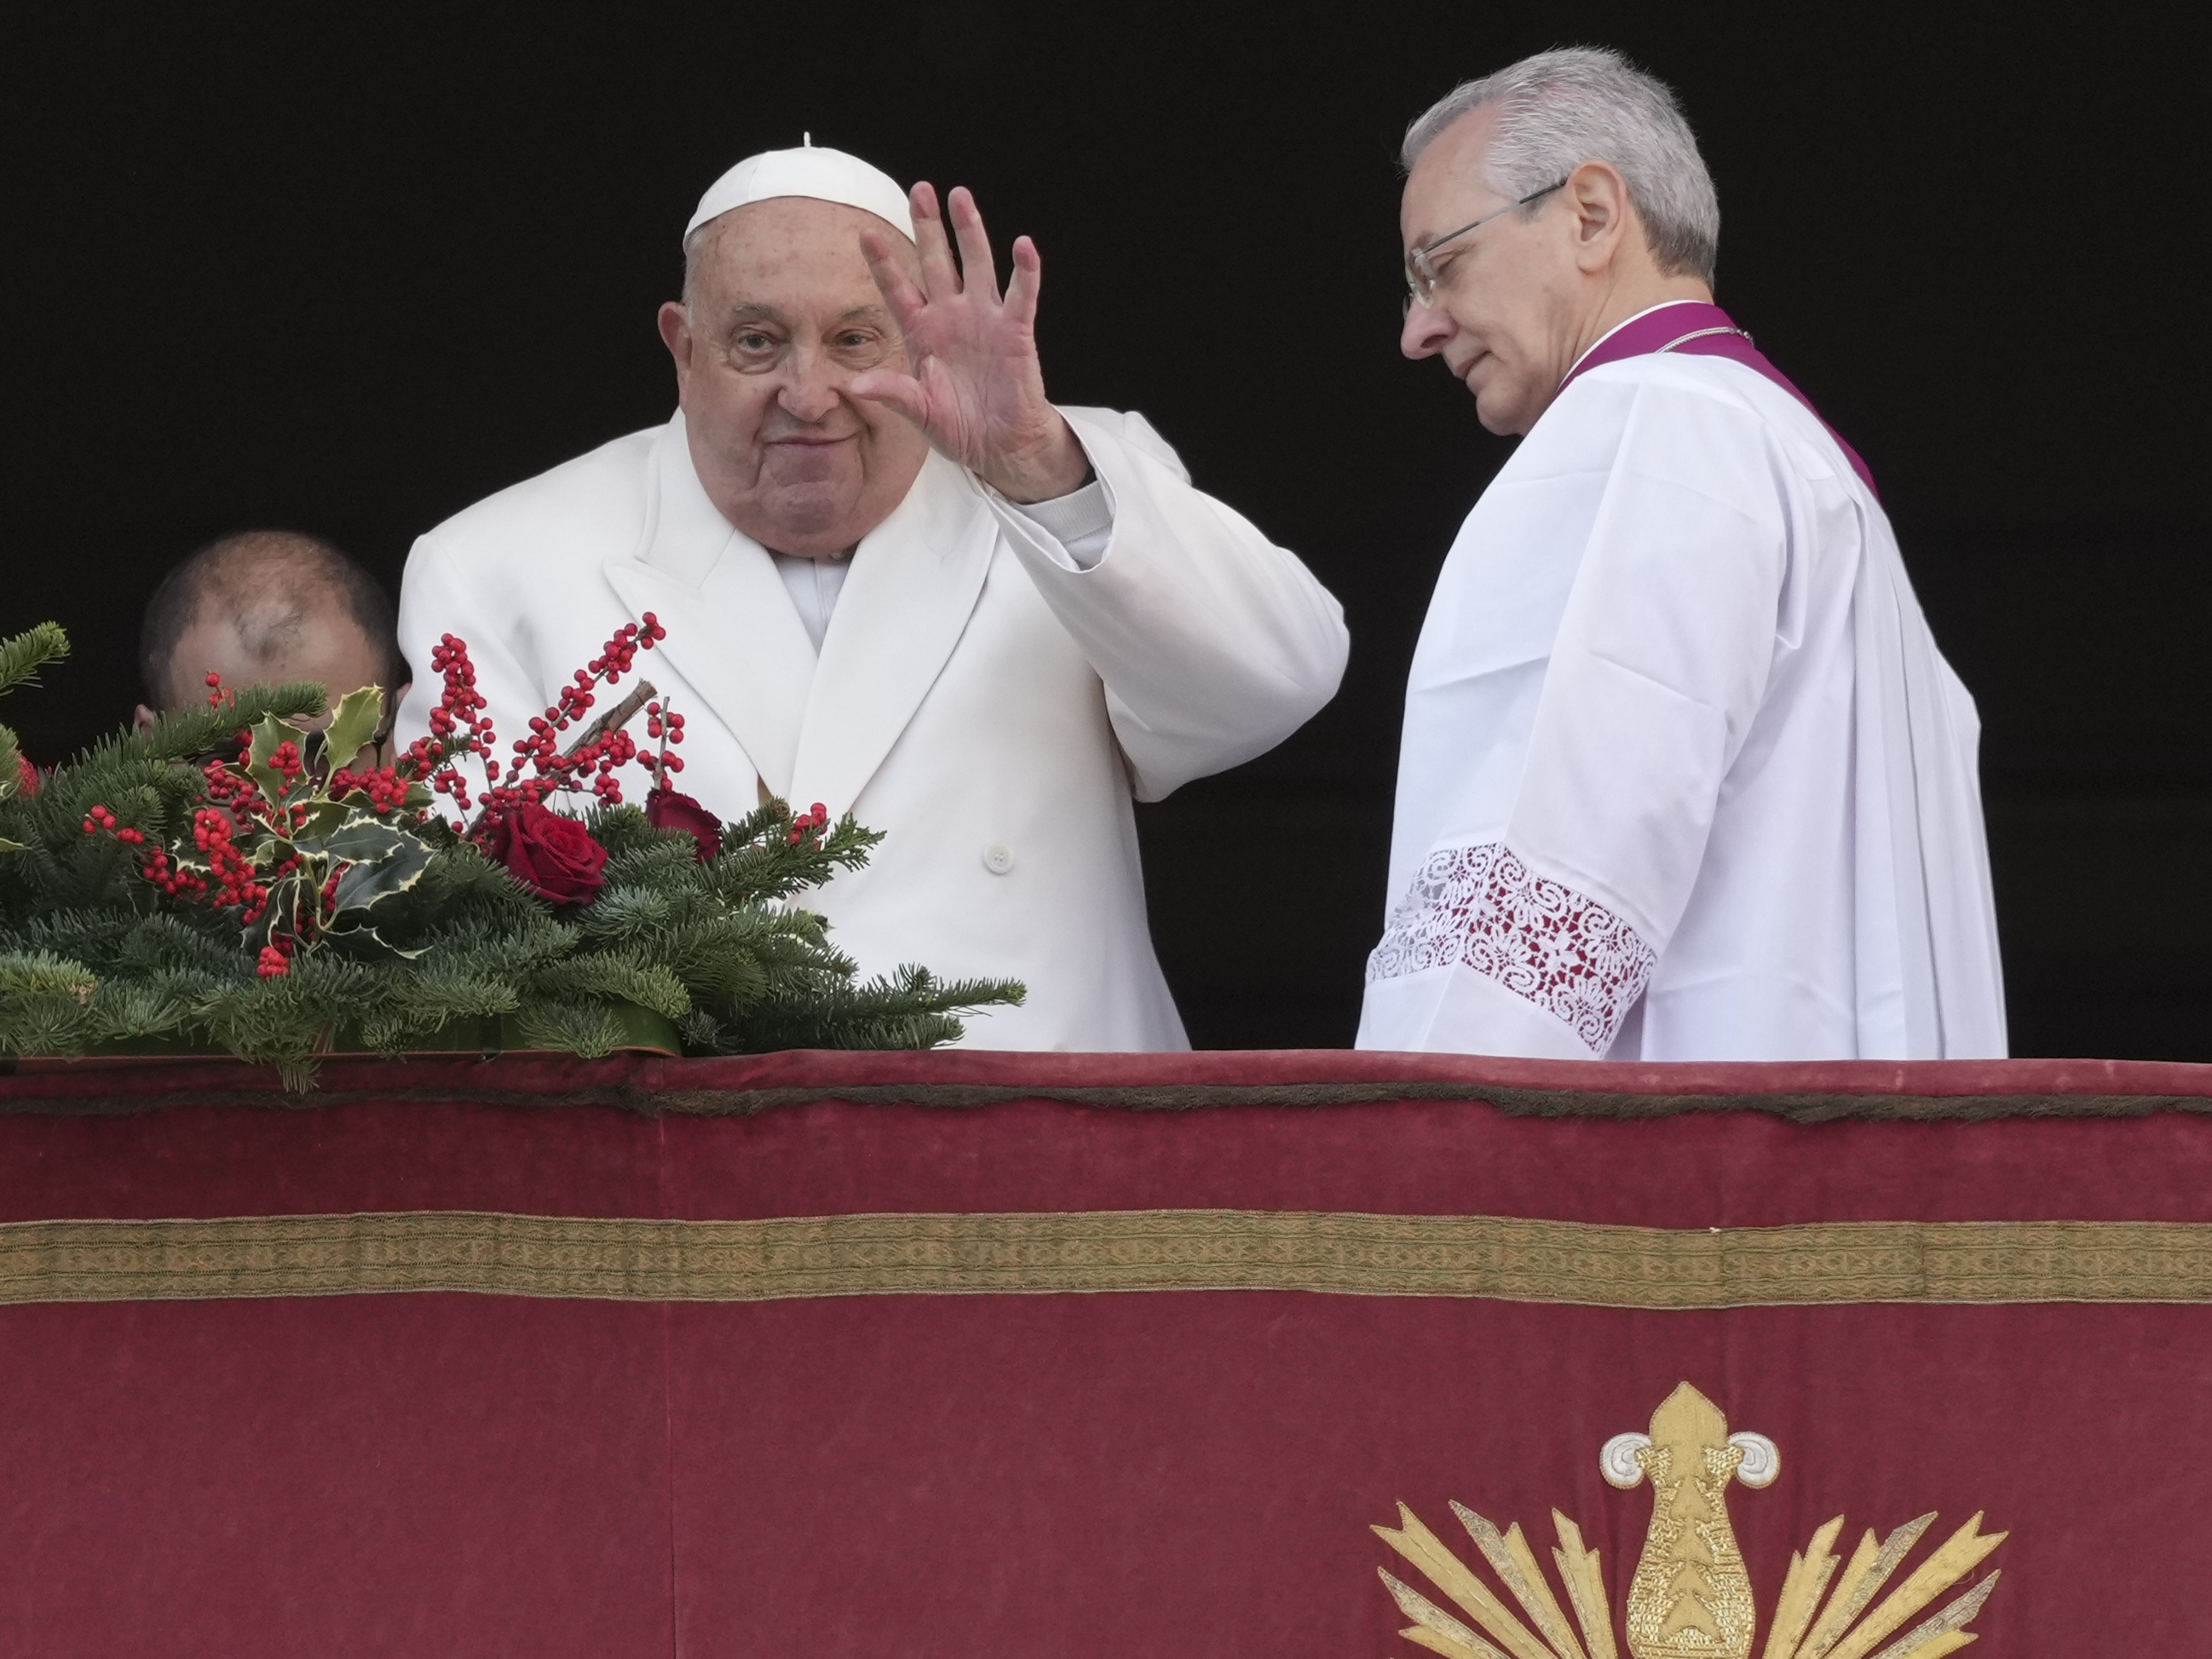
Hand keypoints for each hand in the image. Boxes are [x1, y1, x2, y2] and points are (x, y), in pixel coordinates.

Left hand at [850, 183, 1089, 503]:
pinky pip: (1021, 295)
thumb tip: (857, 385)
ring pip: (976, 265)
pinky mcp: (1016, 332)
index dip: (884, 263)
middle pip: (937, 262)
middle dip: (928, 227)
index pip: (898, 290)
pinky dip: (1025, 271)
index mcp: (921, 333)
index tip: (866, 234)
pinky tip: (1023, 246)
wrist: (999, 446)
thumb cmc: (956, 427)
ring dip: (970, 232)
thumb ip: (893, 393)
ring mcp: (984, 320)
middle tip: (920, 190)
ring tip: (961, 197)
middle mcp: (951, 317)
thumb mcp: (919, 413)